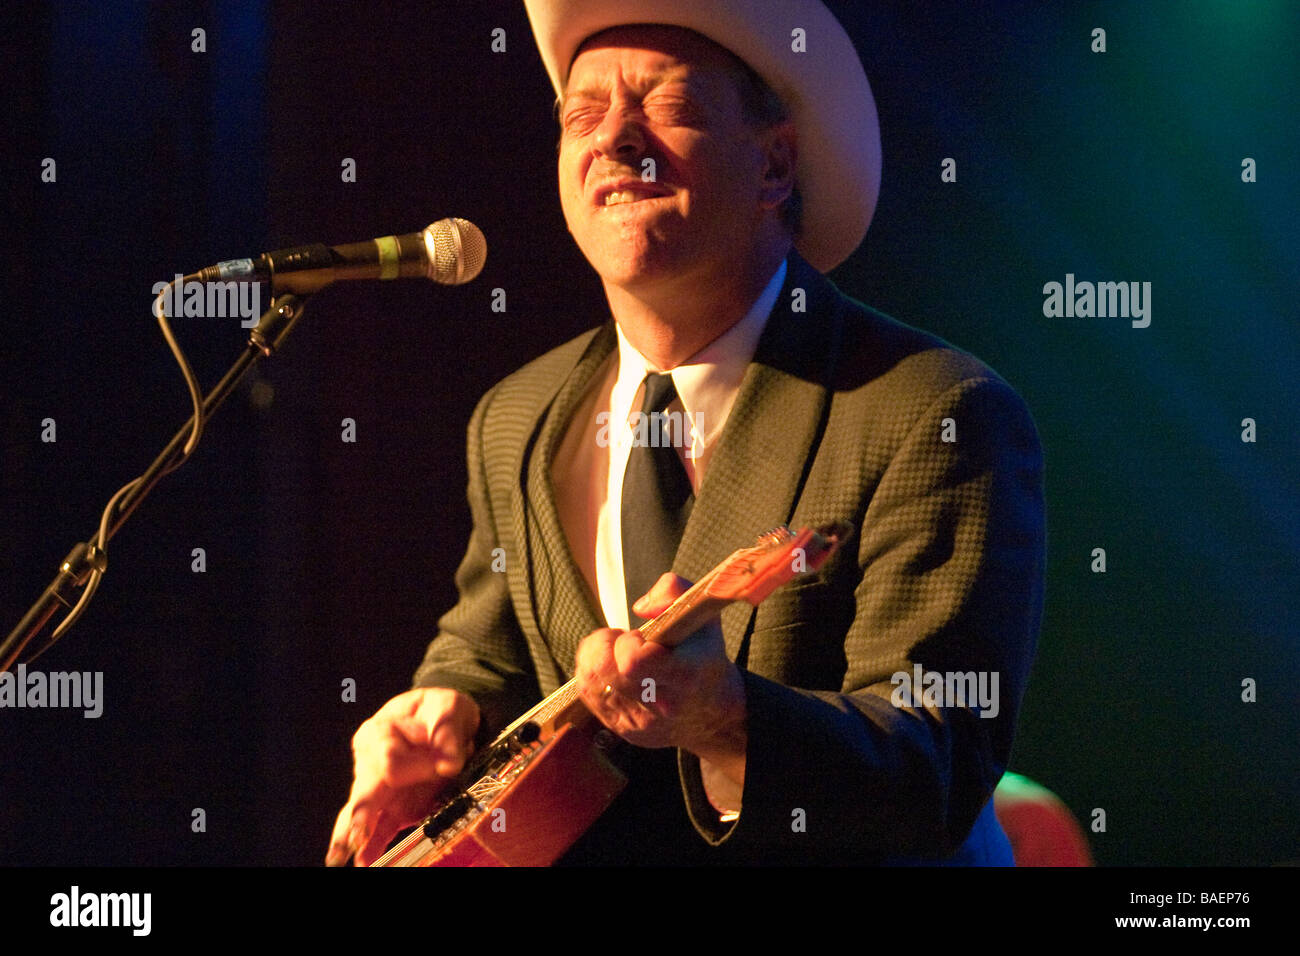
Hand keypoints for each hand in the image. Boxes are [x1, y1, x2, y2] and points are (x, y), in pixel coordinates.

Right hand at [326, 687, 479, 866]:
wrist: (446, 721)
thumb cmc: (441, 709)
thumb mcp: (448, 708)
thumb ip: (447, 732)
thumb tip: (451, 763)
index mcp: (379, 733)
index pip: (390, 762)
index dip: (420, 769)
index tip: (450, 764)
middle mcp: (371, 761)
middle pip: (365, 790)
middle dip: (363, 813)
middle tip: (359, 834)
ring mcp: (380, 787)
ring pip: (361, 814)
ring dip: (354, 836)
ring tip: (341, 858)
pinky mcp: (393, 806)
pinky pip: (380, 828)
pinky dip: (372, 847)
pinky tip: (364, 862)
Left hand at [574, 573, 746, 775]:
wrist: (711, 711)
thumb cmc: (703, 656)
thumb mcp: (702, 615)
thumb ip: (674, 591)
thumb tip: (639, 607)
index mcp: (684, 675)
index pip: (633, 662)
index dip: (628, 642)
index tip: (642, 636)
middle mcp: (660, 704)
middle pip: (603, 669)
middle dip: (607, 645)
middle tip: (627, 641)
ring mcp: (638, 722)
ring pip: (589, 681)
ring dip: (596, 657)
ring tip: (619, 653)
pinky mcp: (622, 730)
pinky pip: (587, 693)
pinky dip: (593, 673)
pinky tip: (613, 668)